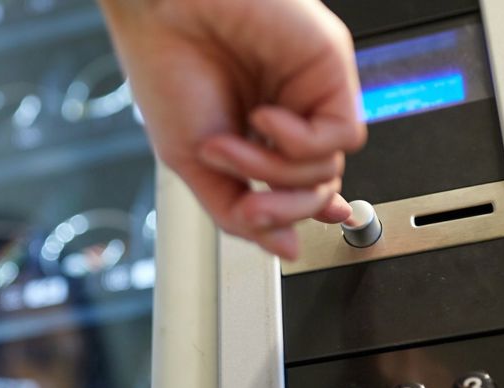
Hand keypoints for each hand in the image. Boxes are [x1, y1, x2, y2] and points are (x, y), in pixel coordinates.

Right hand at [98, 0, 365, 258]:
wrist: (161, 9)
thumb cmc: (164, 67)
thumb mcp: (190, 162)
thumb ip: (236, 211)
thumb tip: (283, 249)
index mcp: (256, 127)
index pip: (297, 183)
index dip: (297, 212)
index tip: (290, 236)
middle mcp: (289, 108)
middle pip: (317, 187)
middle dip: (281, 209)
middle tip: (248, 203)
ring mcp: (311, 90)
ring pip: (328, 168)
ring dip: (273, 171)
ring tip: (229, 145)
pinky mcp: (330, 67)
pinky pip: (342, 134)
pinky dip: (299, 141)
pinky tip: (264, 119)